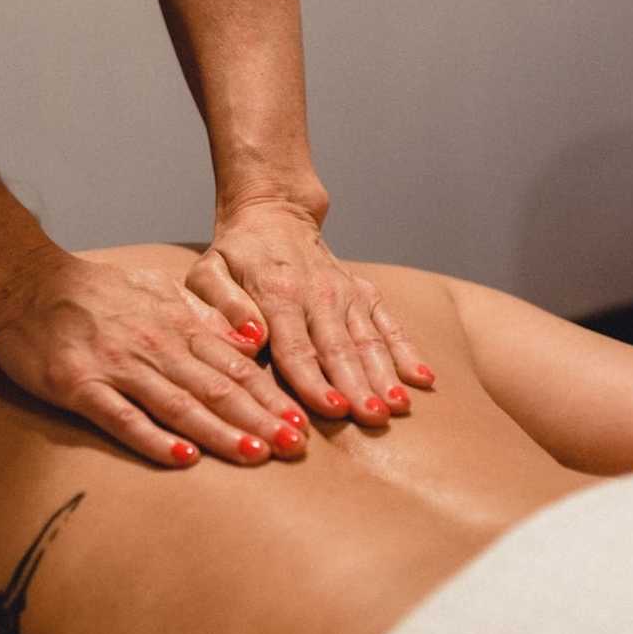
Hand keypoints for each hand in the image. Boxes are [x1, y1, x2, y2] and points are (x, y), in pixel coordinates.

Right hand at [0, 248, 312, 466]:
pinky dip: (154, 438)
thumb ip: (204, 318)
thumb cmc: (95, 294)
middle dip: (259, 419)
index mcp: (177, 327)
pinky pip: (123, 417)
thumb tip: (252, 340)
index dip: (269, 397)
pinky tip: (183, 458)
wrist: (27, 282)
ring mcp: (118, 368)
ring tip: (255, 454)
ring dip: (219, 431)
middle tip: (294, 447)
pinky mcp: (81, 387)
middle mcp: (155, 348)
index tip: (301, 423)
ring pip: (179, 404)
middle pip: (216, 388)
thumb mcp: (158, 293)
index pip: (234, 367)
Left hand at [191, 200, 434, 427]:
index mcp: (277, 294)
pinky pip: (390, 325)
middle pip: (339, 348)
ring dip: (385, 374)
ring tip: (398, 406)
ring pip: (368, 340)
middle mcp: (318, 294)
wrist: (274, 214)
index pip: (296, 347)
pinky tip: (423, 379)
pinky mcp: (365, 295)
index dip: (313, 381)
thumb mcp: (209, 272)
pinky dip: (407, 351)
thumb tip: (251, 339)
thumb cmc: (235, 255)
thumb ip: (222, 306)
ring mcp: (347, 294)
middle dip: (357, 386)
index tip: (330, 408)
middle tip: (371, 418)